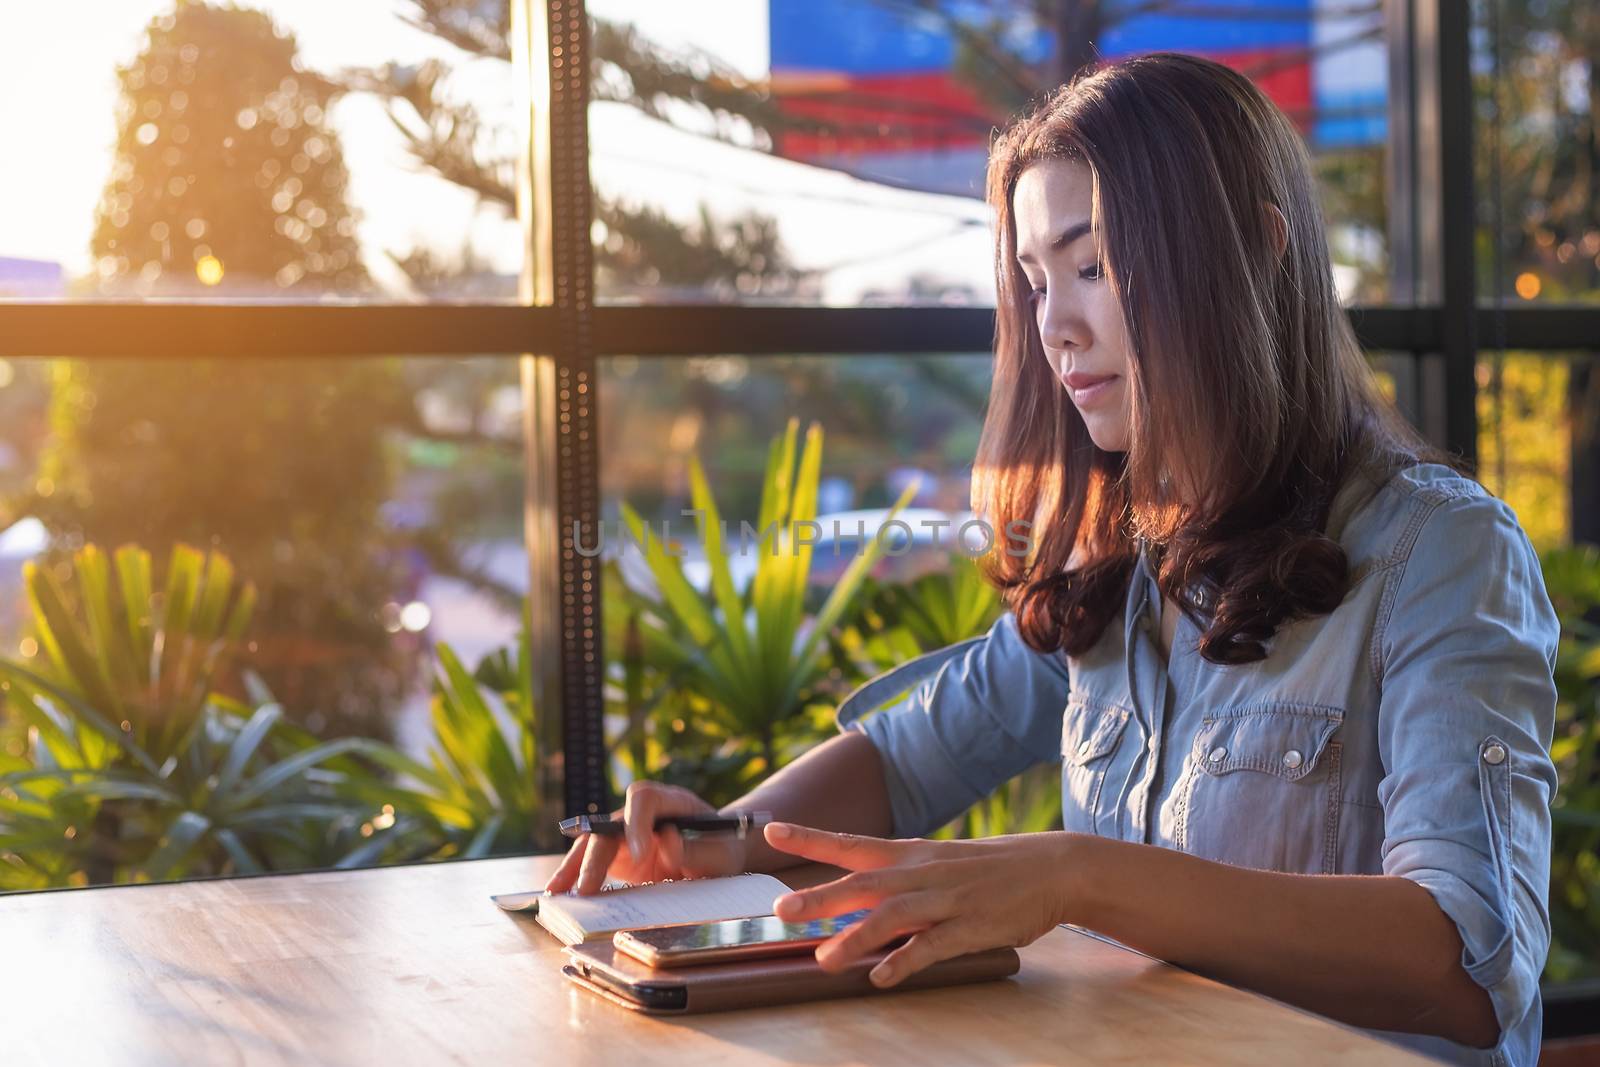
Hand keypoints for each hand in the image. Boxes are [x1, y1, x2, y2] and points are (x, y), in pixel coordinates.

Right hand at [543, 781, 747, 894]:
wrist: (718, 857)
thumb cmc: (722, 850)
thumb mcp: (720, 854)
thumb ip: (696, 850)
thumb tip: (666, 843)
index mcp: (671, 802)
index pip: (644, 799)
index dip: (637, 823)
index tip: (642, 852)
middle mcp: (641, 814)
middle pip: (610, 825)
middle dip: (597, 856)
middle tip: (589, 888)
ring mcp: (625, 834)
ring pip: (592, 843)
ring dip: (574, 866)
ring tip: (556, 891)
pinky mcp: (617, 856)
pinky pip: (591, 862)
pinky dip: (574, 876)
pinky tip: (558, 893)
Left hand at [763, 822, 1078, 987]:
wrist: (1051, 868)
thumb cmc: (987, 869)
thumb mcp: (936, 863)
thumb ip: (895, 881)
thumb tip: (849, 902)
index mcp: (909, 854)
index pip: (850, 843)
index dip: (809, 837)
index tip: (770, 832)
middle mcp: (921, 872)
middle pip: (862, 883)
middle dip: (821, 897)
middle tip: (781, 911)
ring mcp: (946, 899)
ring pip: (893, 916)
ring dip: (856, 937)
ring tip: (824, 960)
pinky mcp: (971, 926)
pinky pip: (933, 945)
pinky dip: (906, 960)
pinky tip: (883, 978)